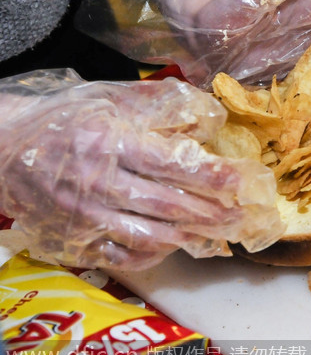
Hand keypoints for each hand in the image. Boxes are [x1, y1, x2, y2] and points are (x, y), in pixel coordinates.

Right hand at [0, 70, 283, 269]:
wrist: (6, 147)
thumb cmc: (70, 118)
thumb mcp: (115, 97)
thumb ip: (166, 105)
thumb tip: (212, 121)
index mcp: (109, 141)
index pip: (172, 163)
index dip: (212, 176)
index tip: (243, 181)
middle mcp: (96, 182)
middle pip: (167, 206)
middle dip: (213, 214)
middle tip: (244, 216)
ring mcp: (83, 216)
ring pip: (149, 236)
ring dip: (190, 237)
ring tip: (220, 233)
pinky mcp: (73, 240)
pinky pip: (123, 257)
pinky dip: (155, 254)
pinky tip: (176, 244)